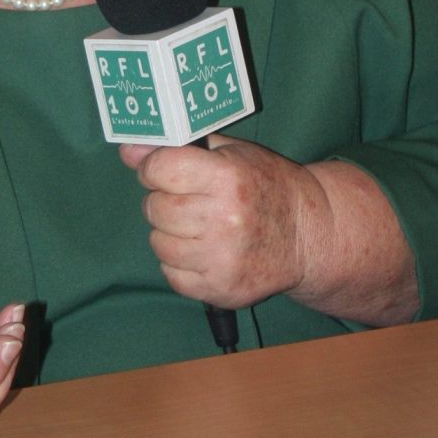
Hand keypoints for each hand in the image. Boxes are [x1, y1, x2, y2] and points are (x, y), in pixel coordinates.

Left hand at [119, 137, 325, 308]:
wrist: (309, 236)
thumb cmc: (267, 186)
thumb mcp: (232, 154)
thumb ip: (179, 149)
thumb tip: (128, 151)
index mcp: (228, 178)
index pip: (161, 169)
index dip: (154, 167)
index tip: (163, 171)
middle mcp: (224, 219)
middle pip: (156, 207)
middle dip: (162, 200)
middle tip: (184, 199)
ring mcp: (221, 259)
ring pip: (159, 242)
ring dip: (169, 232)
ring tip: (196, 225)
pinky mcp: (220, 289)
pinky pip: (171, 274)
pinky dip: (179, 262)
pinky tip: (202, 250)